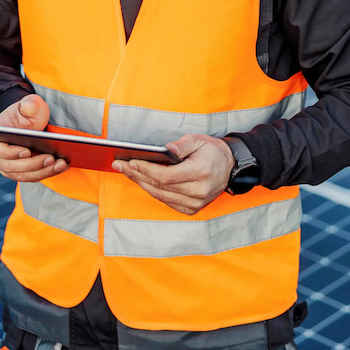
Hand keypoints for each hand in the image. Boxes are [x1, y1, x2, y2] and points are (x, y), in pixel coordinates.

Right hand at [0, 94, 67, 182]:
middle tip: (51, 158)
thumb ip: (29, 104)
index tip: (27, 151)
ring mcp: (9, 167)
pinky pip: (33, 177)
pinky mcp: (21, 173)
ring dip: (43, 171)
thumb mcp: (29, 105)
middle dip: (33, 164)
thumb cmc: (27, 114)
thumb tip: (28, 107)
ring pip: (23, 175)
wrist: (29, 124)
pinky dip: (48, 173)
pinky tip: (62, 166)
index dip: (10, 152)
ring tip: (60, 164)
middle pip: (12, 166)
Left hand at [114, 134, 233, 215]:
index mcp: (200, 173)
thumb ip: (181, 146)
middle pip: (160, 186)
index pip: (166, 176)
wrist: (229, 167)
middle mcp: (198, 192)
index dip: (146, 170)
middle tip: (119, 165)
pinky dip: (152, 190)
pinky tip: (141, 180)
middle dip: (137, 175)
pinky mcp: (191, 209)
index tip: (131, 161)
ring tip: (126, 171)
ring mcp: (195, 203)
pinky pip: (166, 201)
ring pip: (160, 195)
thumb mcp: (199, 140)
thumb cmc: (212, 151)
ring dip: (141, 183)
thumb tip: (165, 150)